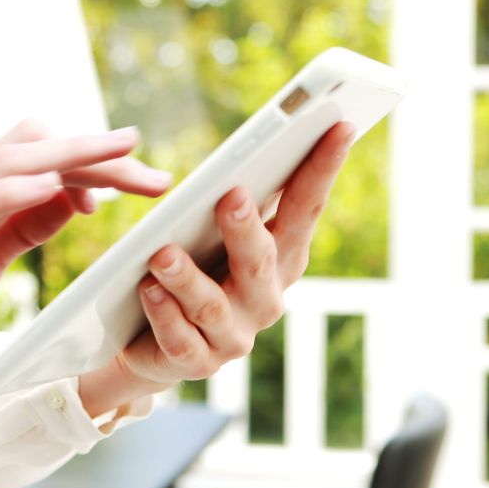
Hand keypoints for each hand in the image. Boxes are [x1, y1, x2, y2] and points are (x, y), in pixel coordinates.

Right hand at [0, 121, 171, 444]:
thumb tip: (74, 197)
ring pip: (16, 160)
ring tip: (123, 154)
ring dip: (76, 154)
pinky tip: (53, 187)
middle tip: (155, 173)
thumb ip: (26, 224)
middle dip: (104, 154)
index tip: (144, 180)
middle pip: (42, 149)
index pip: (49, 160)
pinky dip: (14, 189)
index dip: (97, 164)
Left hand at [79, 122, 354, 415]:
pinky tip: (148, 290)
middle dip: (246, 230)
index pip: (307, 209)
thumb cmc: (195, 270)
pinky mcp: (196, 361)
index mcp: (281, 258)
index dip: (323, 169)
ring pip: (212, 305)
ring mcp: (234, 336)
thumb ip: (235, 202)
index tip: (340, 126)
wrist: (156, 344)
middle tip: (231, 196)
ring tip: (162, 254)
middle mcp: (265, 298)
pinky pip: (180, 339)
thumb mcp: (215, 233)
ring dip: (187, 277)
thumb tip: (245, 154)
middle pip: (260, 261)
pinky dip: (164, 314)